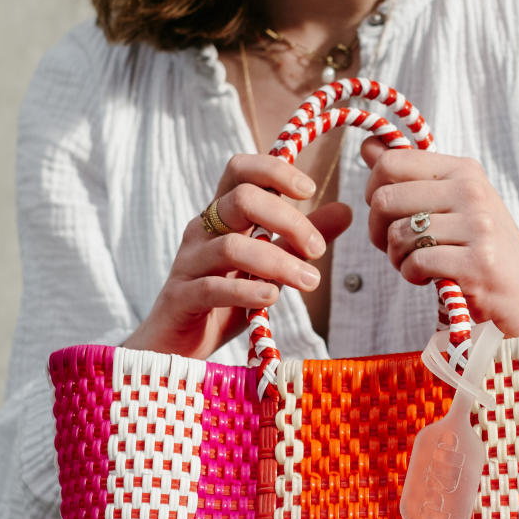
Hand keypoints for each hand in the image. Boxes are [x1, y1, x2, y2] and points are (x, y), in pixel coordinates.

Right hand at [123, 155, 351, 358]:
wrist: (174, 348)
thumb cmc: (220, 305)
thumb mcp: (267, 269)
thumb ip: (298, 240)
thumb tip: (344, 210)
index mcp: (220, 217)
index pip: (240, 170)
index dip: (274, 170)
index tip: (309, 190)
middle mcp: (201, 232)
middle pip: (241, 199)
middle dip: (288, 220)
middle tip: (318, 250)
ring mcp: (188, 264)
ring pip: (232, 246)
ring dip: (278, 262)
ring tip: (309, 281)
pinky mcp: (181, 298)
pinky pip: (213, 288)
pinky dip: (247, 291)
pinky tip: (271, 298)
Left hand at [362, 138, 518, 335]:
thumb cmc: (484, 251)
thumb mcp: (453, 204)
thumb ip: (410, 177)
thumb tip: (368, 147)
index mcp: (463, 170)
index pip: (390, 163)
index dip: (373, 193)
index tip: (388, 216)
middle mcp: (471, 191)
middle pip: (385, 199)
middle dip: (378, 231)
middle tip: (397, 248)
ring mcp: (476, 227)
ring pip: (398, 234)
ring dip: (396, 258)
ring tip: (417, 265)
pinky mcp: (476, 264)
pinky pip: (416, 263)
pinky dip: (412, 276)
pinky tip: (428, 278)